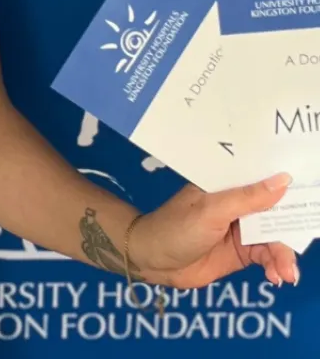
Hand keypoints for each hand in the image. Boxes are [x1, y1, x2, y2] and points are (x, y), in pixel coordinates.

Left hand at [129, 173, 298, 288]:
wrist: (153, 260)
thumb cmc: (176, 226)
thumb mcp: (212, 210)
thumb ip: (247, 198)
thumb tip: (283, 180)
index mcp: (226, 184)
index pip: (261, 179)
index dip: (285, 185)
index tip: (310, 195)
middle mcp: (237, 204)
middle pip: (274, 212)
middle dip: (291, 228)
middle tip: (299, 245)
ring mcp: (240, 229)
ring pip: (274, 238)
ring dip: (284, 255)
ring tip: (286, 274)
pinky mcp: (241, 253)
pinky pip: (267, 257)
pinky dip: (275, 267)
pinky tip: (276, 277)